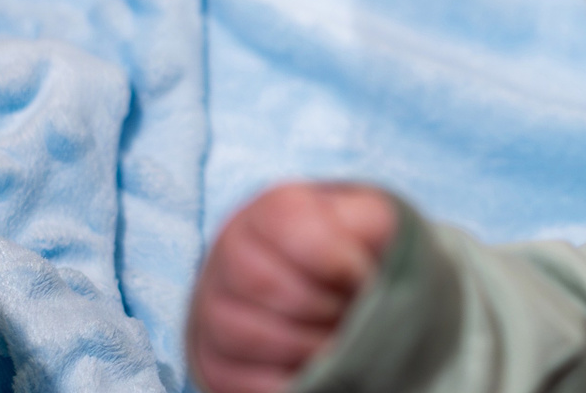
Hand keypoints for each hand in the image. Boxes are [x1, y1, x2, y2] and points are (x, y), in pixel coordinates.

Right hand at [188, 182, 397, 392]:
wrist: (329, 287)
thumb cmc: (355, 250)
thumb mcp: (372, 224)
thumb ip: (372, 229)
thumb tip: (363, 277)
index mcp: (273, 209)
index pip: (285, 222)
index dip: (333, 258)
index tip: (366, 277)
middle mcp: (231, 251)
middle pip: (261, 284)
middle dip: (321, 308)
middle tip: (354, 316)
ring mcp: (214, 306)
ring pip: (244, 335)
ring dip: (305, 348)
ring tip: (340, 346)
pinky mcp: (213, 358)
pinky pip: (232, 378)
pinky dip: (284, 382)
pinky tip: (318, 372)